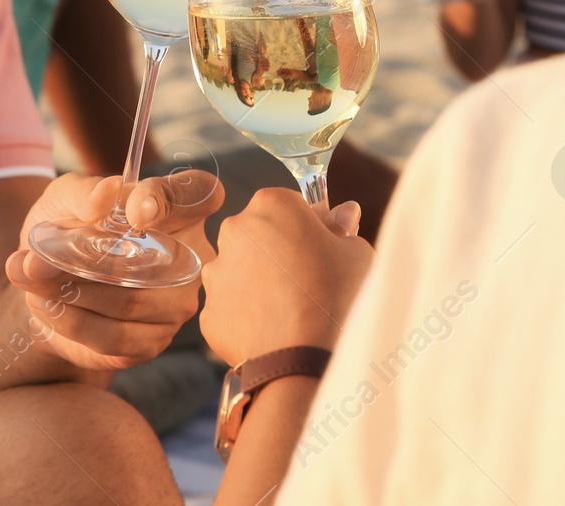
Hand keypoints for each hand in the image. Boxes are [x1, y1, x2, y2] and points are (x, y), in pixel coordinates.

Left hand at [4, 170, 223, 370]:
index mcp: (180, 208)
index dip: (172, 201)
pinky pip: (112, 338)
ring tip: (31, 281)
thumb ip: (83, 193)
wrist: (46, 281)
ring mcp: (176, 305)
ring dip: (70, 294)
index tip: (135, 211)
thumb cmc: (68, 227)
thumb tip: (103, 197)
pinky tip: (44, 305)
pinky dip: (69, 322)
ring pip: (129, 303)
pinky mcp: (150, 342)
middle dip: (89, 263)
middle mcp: (190, 258)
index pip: (198, 193)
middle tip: (36, 261)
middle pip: (156, 262)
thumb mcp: (65, 198)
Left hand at [200, 189, 372, 366]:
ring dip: (263, 280)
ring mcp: (217, 273)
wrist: (302, 360)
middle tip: (311, 278)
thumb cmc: (334, 298)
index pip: (292, 203)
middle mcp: (235, 231)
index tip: (325, 245)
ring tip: (293, 308)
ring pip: (244, 269)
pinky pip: (233, 305)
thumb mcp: (355, 253)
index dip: (312, 224)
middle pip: (262, 233)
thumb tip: (343, 212)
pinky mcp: (209, 312)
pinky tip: (275, 328)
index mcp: (271, 205)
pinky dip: (250, 313)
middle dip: (283, 249)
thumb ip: (344, 228)